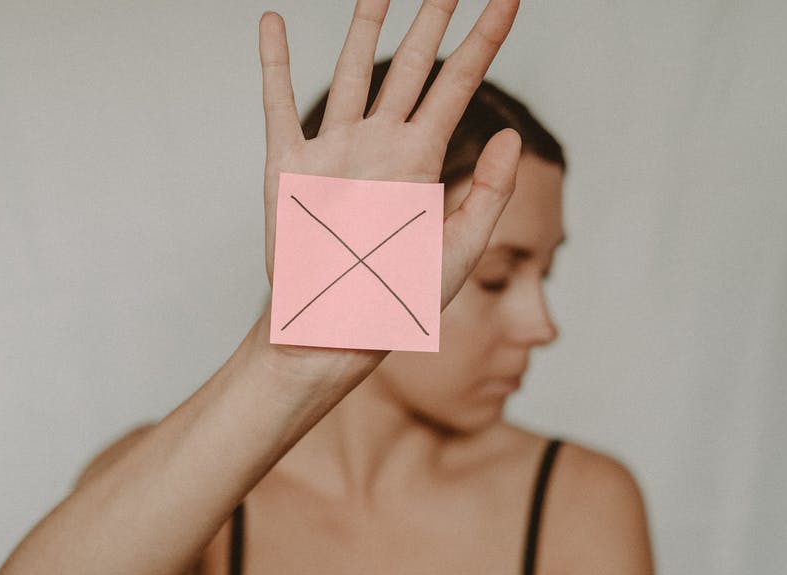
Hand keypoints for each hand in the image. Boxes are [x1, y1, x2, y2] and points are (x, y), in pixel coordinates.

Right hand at [258, 0, 522, 310]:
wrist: (332, 331)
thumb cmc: (396, 300)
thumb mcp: (458, 251)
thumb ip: (489, 193)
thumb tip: (513, 136)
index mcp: (422, 160)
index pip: (460, 84)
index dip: (484, 39)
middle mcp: (380, 144)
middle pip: (409, 64)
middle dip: (430, 17)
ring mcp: (333, 150)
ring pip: (351, 71)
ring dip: (363, 25)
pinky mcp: (288, 166)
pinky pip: (278, 103)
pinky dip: (273, 63)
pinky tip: (274, 23)